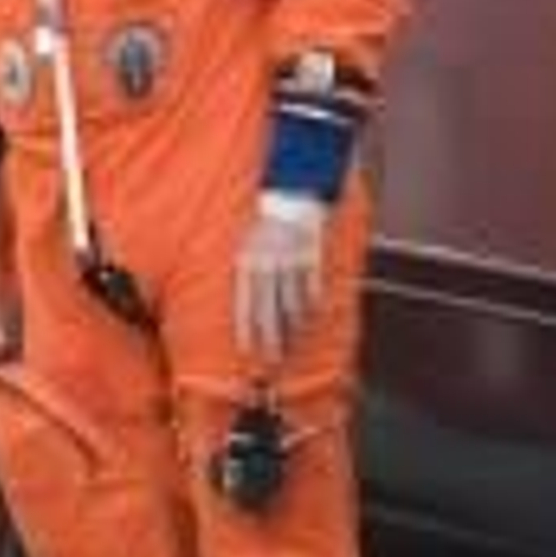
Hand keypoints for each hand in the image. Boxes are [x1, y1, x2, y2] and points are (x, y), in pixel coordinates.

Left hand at [235, 197, 326, 367]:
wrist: (289, 197)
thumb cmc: (264, 226)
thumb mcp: (246, 246)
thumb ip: (246, 274)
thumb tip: (246, 306)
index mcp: (248, 262)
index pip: (244, 303)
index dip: (245, 329)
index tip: (246, 351)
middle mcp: (268, 265)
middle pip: (269, 309)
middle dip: (270, 337)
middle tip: (272, 359)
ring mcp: (290, 262)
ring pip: (292, 302)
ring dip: (291, 325)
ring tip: (291, 343)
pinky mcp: (310, 258)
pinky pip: (311, 287)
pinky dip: (310, 303)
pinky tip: (308, 316)